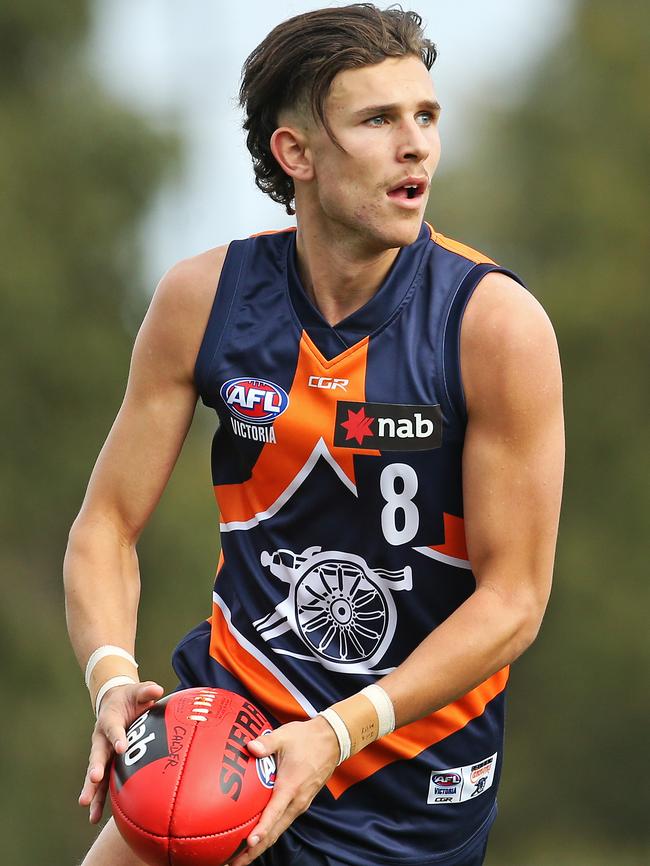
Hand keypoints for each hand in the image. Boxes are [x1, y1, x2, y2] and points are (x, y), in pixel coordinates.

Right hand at [78, 680, 163, 822]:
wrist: (115, 703)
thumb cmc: (130, 698)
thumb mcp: (138, 691)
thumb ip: (146, 690)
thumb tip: (157, 689)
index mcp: (110, 719)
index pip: (113, 728)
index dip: (117, 736)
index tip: (122, 747)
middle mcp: (102, 739)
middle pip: (97, 754)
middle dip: (96, 767)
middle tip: (94, 778)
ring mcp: (103, 754)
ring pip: (96, 774)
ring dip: (92, 789)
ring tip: (86, 805)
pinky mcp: (107, 766)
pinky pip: (103, 784)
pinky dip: (99, 800)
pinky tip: (95, 819)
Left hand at [228, 715, 339, 865]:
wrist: (333, 740)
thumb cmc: (307, 738)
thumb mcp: (285, 736)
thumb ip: (267, 743)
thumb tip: (250, 747)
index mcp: (290, 787)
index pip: (274, 813)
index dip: (261, 829)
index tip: (248, 842)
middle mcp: (296, 802)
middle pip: (274, 832)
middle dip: (254, 850)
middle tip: (234, 862)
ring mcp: (300, 804)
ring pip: (279, 830)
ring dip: (261, 845)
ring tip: (241, 857)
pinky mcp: (301, 802)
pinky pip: (283, 822)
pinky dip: (269, 833)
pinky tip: (257, 837)